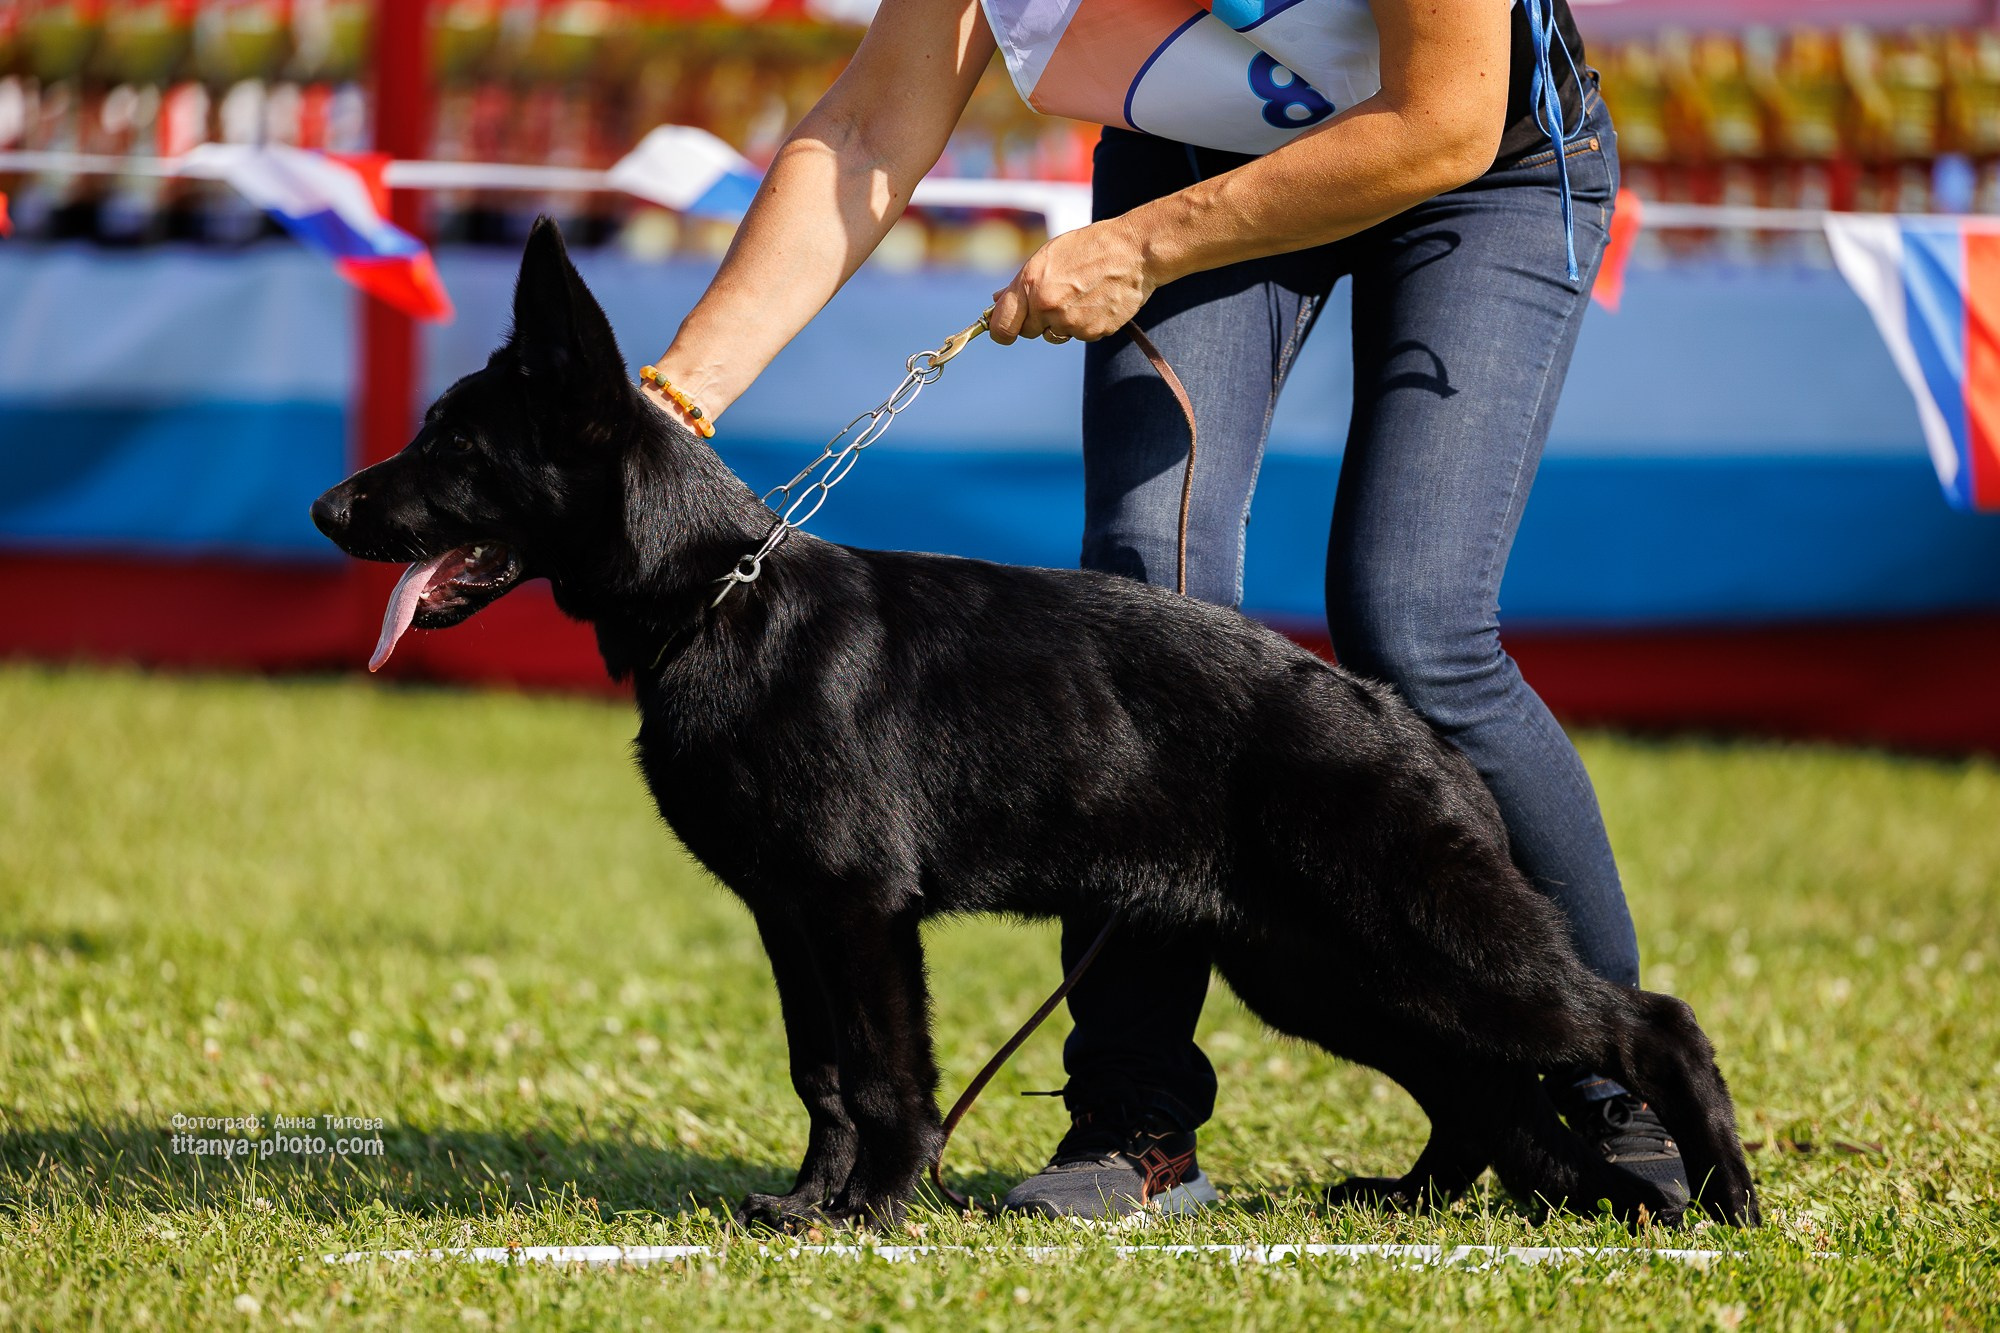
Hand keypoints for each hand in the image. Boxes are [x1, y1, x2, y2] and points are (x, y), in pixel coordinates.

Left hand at [988, 217, 1156, 344]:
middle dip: (1037, 320)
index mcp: (1030, 285)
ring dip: (1062, 322)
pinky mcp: (1092, 332)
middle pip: (1029, 332)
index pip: (1002, 327)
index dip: (1002, 331)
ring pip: (1055, 334)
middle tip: (1057, 298)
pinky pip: (1080, 335)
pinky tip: (1096, 301)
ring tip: (1081, 294)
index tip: (1007, 330)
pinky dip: (1085, 323)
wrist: (1133, 252)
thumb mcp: (1047, 257)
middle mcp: (1047, 306)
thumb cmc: (1088, 248)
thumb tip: (996, 302)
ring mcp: (1070, 322)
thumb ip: (1020, 284)